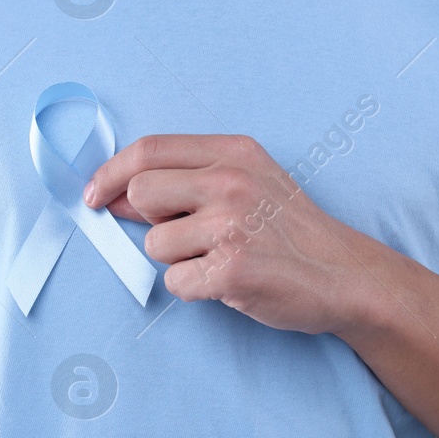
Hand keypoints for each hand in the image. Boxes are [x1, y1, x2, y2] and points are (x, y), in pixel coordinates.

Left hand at [83, 134, 368, 333]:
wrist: (345, 274)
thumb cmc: (290, 230)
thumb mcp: (248, 183)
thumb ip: (185, 182)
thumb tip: (113, 194)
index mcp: (233, 152)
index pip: (149, 149)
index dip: (110, 173)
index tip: (93, 196)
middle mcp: (231, 181)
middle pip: (140, 192)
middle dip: (150, 220)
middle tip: (187, 235)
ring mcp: (231, 225)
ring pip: (156, 244)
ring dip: (178, 260)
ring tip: (220, 259)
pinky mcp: (232, 270)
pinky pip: (176, 281)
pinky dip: (195, 288)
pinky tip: (229, 282)